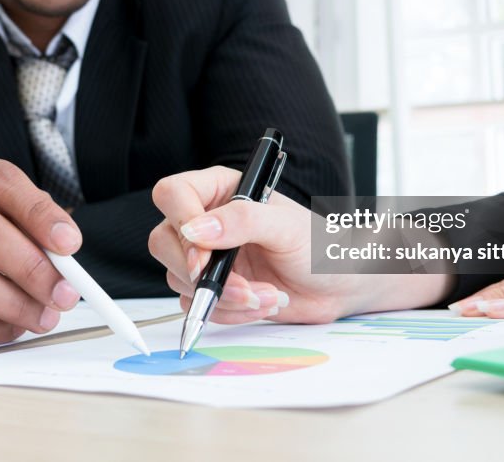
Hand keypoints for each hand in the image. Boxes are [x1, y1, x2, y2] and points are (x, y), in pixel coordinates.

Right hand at [149, 167, 450, 324]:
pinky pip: (198, 306)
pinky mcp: (214, 289)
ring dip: (224, 296)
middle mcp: (207, 222)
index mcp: (220, 190)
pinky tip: (265, 302)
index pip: (174, 194)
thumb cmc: (319, 245)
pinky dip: (230, 312)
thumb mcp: (285, 226)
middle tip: (238, 284)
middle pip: (164, 241)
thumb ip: (241, 221)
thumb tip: (197, 229)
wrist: (339, 286)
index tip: (203, 250)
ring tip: (266, 294)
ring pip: (181, 280)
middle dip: (202, 271)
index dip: (181, 220)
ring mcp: (208, 257)